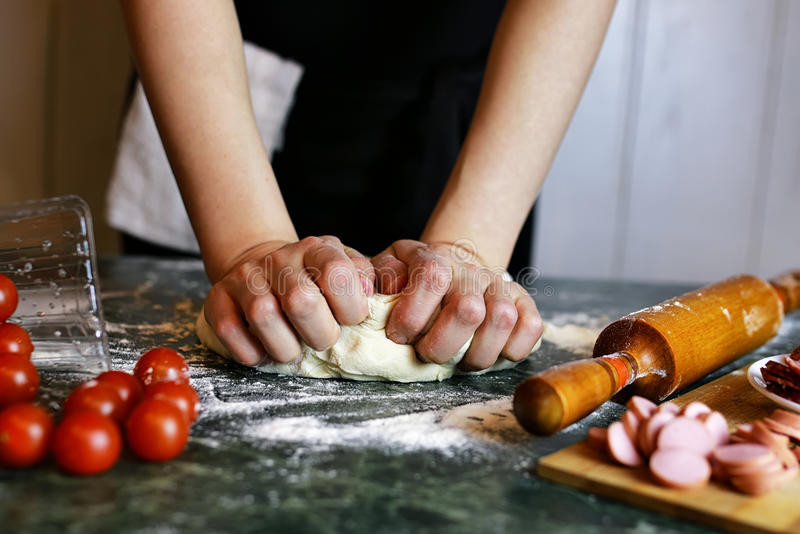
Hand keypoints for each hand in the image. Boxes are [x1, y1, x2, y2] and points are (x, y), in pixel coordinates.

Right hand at [203, 236, 374, 365]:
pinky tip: (264, 350)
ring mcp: (246, 277)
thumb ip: (366, 278)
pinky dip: (251, 352)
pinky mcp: (218, 297)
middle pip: (300, 301)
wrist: (265, 266)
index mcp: (317, 249)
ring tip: (293, 348)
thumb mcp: (346, 267)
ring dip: (285, 347)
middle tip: (322, 339)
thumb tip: (369, 293)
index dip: (351, 307)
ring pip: (262, 317)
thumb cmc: (315, 278)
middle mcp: (280, 259)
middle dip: (320, 335)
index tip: (350, 320)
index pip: (337, 273)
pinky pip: (229, 331)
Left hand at [371, 240, 541, 370]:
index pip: (431, 278)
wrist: (454, 263)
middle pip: (468, 310)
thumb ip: (379, 279)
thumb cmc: (413, 278)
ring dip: (476, 353)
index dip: (413, 316)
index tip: (398, 335)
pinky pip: (531, 327)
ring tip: (459, 359)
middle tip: (428, 354)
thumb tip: (381, 294)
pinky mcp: (523, 302)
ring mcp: (500, 286)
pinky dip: (512, 348)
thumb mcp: (388, 270)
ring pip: (501, 321)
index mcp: (434, 259)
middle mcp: (471, 271)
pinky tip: (491, 352)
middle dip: (442, 346)